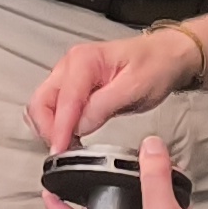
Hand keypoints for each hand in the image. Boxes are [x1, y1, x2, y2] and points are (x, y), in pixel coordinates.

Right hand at [27, 27, 193, 149]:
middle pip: (42, 102)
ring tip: (69, 147)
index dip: (59, 129)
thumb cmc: (155, 65)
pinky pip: (54, 107)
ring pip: (44, 106)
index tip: (60, 151)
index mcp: (84, 60)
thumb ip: (104, 106)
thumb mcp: (135, 87)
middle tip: (64, 152)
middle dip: (48, 129)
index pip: (63, 100)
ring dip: (50, 128)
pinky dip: (56, 124)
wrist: (166, 56)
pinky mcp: (73, 86)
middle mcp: (71, 65)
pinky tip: (70, 136)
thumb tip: (78, 126)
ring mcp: (69, 75)